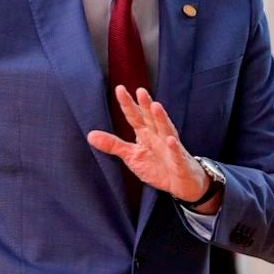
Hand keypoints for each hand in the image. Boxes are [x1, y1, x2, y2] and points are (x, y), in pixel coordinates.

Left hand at [87, 86, 220, 210]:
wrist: (183, 183)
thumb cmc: (158, 166)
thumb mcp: (131, 156)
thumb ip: (113, 144)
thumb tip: (90, 135)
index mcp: (146, 134)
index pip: (135, 117)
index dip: (128, 104)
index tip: (120, 89)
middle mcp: (159, 137)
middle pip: (151, 119)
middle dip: (146, 105)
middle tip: (140, 90)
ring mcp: (170, 149)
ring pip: (166, 131)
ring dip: (161, 119)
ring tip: (155, 106)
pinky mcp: (179, 163)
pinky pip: (176, 155)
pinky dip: (174, 148)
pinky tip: (170, 140)